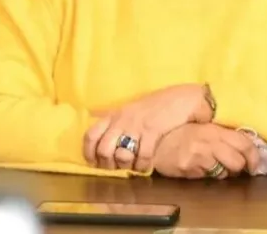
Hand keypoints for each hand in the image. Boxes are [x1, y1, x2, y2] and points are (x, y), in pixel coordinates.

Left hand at [83, 84, 211, 171]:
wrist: (178, 99)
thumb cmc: (152, 106)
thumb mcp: (127, 109)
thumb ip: (111, 117)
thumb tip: (92, 115)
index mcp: (113, 115)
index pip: (90, 135)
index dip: (89, 152)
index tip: (94, 163)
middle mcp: (121, 120)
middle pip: (104, 150)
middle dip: (108, 164)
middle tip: (116, 168)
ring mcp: (136, 126)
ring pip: (121, 155)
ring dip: (126, 166)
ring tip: (132, 166)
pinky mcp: (152, 131)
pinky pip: (142, 156)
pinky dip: (142, 166)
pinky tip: (145, 166)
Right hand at [153, 123, 259, 179]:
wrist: (152, 140)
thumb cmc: (177, 132)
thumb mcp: (200, 127)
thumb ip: (220, 133)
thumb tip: (242, 146)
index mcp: (213, 129)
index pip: (243, 143)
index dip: (254, 156)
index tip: (255, 164)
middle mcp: (207, 142)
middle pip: (237, 162)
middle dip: (239, 167)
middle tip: (235, 167)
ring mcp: (197, 157)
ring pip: (224, 173)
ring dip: (223, 172)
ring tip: (213, 165)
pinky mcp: (188, 169)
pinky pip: (207, 177)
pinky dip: (206, 175)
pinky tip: (198, 167)